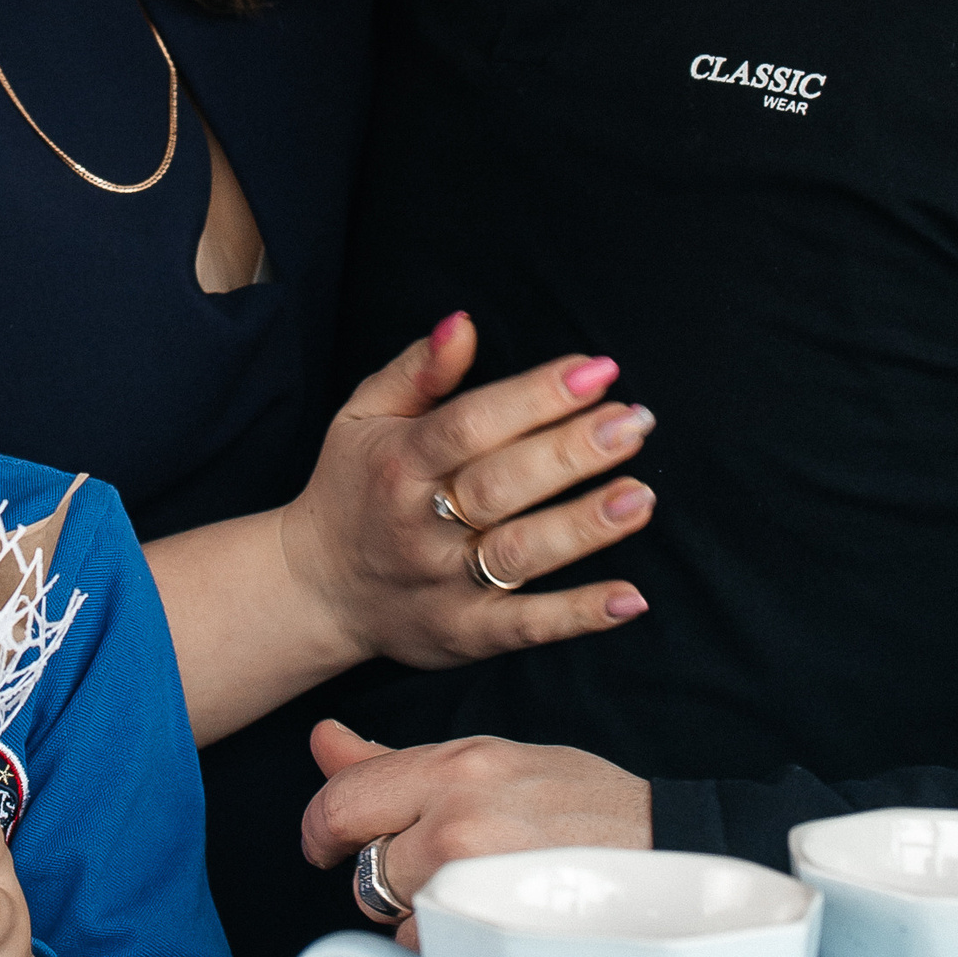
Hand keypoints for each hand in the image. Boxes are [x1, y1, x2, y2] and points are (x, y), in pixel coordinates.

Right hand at [278, 315, 655, 671]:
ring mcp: (443, 583)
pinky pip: (525, 626)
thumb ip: (419, 371)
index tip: (597, 370)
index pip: (471, 424)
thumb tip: (465, 324)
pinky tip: (631, 599)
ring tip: (639, 495)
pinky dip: (580, 615)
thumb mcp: (365, 416)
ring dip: (584, 526)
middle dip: (572, 452)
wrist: (318, 588)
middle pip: (502, 485)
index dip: (536, 396)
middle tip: (633, 422)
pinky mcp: (465, 632)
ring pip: (519, 553)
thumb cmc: (355, 486)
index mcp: (399, 462)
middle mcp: (420, 523)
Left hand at [299, 720, 652, 924]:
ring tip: (483, 888)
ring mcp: (478, 882)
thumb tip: (322, 741)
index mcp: (453, 767)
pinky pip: (440, 953)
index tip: (328, 844)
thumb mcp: (487, 760)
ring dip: (424, 915)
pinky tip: (498, 917)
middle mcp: (458, 820)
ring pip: (400, 921)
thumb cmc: (580, 801)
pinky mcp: (499, 933)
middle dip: (385, 877)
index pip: (342, 803)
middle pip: (364, 872)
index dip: (323, 831)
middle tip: (433, 867)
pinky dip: (456, 945)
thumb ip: (395, 763)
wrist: (667, 845)